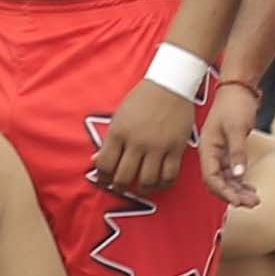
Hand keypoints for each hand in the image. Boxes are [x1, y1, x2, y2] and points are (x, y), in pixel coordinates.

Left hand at [87, 71, 199, 199]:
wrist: (170, 85)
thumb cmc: (141, 99)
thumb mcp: (118, 117)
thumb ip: (109, 140)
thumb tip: (97, 160)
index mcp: (118, 133)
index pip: (105, 165)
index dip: (103, 177)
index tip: (104, 180)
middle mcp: (137, 142)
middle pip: (124, 177)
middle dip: (119, 187)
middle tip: (120, 188)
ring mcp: (158, 146)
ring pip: (148, 180)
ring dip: (142, 190)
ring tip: (139, 189)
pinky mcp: (177, 148)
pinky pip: (170, 175)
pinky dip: (163, 184)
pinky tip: (159, 184)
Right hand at [196, 76, 262, 204]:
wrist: (238, 89)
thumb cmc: (235, 105)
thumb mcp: (237, 128)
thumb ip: (237, 152)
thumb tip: (238, 175)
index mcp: (207, 149)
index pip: (211, 178)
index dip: (224, 192)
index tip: (239, 202)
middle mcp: (211, 153)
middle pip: (218, 182)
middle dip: (233, 195)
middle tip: (252, 203)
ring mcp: (219, 153)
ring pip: (225, 179)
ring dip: (238, 190)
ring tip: (254, 199)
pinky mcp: (227, 150)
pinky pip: (231, 172)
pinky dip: (239, 181)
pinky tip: (250, 187)